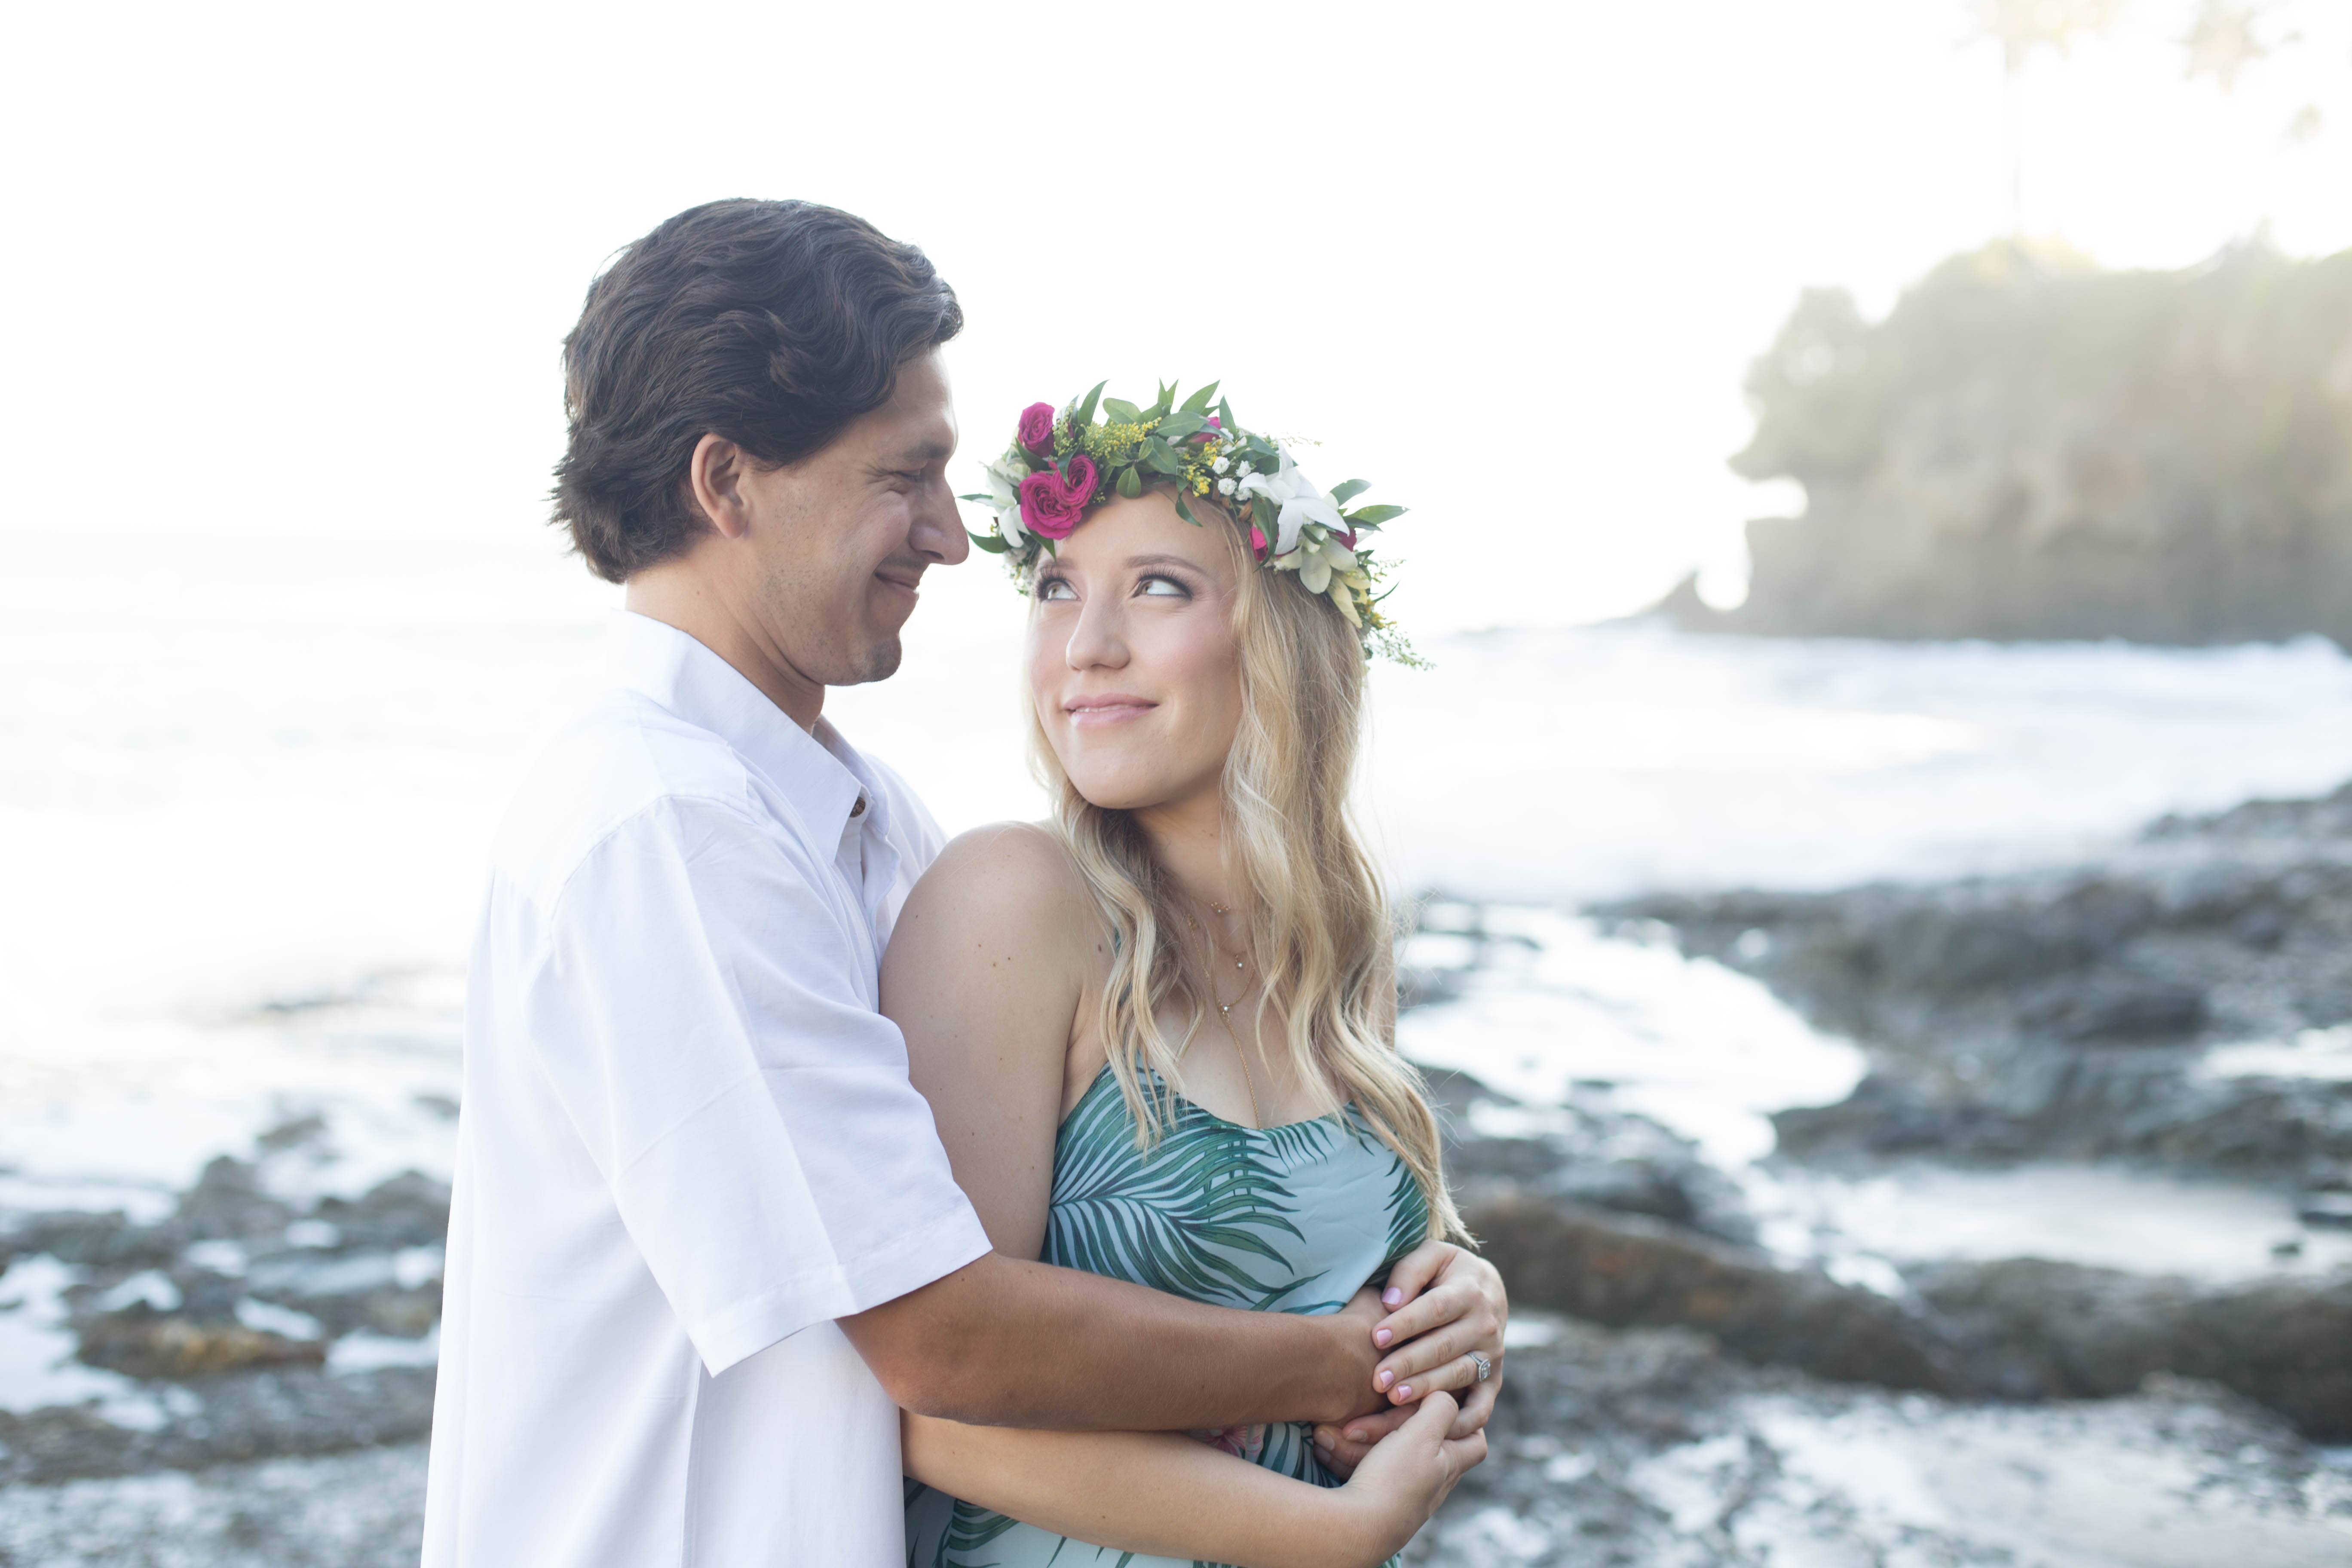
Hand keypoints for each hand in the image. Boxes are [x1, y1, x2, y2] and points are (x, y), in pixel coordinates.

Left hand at [1313, 1243, 1504, 1476]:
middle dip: (1409, 1364)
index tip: (1375, 1336)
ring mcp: (1491, 1357)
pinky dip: (1461, 1423)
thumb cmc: (1445, 1273)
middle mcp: (1486, 1326)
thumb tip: (1390, 1300)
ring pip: (1458, 1376)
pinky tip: (1431, 1428)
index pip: (1435, 1309)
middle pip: (1444, 1347)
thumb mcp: (1431, 1257)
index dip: (1405, 1324)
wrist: (1486, 1290)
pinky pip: (1480, 1408)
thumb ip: (1410, 1271)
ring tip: (1393, 1398)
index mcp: (1469, 1292)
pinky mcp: (1492, 1382)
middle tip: (1378, 1379)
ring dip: (1426, 1389)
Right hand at [1323, 1392, 1485, 1561]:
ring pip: (1396, 1458)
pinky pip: (1374, 1472)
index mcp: (1450, 1465)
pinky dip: (1358, 1457)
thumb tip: (1444, 1395)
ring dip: (1371, 1439)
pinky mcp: (1382, 1501)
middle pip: (1432, 1448)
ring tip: (1346, 1432)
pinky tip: (1339, 1448)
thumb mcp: (1424, 1434)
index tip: (1445, 1403)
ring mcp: (1409, 1496)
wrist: (1359, 1527)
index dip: (1467, 1421)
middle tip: (1385, 1412)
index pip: (1476, 1443)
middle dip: (1404, 1425)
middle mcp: (1434, 1484)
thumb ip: (1440, 1408)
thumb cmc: (1394, 1479)